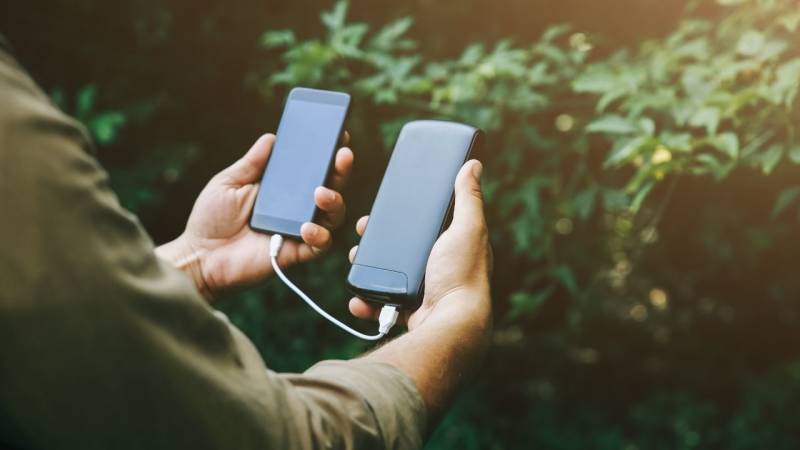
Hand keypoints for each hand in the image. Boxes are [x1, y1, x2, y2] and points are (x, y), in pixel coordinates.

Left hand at [156, 133, 352, 299]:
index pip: (311, 168)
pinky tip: (306, 227)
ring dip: (334, 201)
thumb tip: (272, 138)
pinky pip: (320, 245)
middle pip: (329, 187)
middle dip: (340, 170)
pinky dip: (319, 235)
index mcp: (282, 189)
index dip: (327, 153)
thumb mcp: (229, 183)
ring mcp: (298, 230)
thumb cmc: (211, 220)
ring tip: (321, 192)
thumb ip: (252, 163)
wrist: (200, 257)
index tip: (338, 136)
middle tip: (342, 155)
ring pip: (332, 215)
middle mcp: (295, 207)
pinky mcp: (296, 252)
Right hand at [348, 159, 492, 330]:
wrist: (450, 324)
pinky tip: (358, 297)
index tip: (383, 207)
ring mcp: (425, 291)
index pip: (427, 225)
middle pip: (402, 249)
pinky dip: (367, 302)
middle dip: (377, 241)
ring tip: (354, 260)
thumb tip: (473, 164)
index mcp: (455, 247)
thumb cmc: (463, 275)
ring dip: (368, 269)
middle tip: (362, 232)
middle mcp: (441, 268)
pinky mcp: (410, 312)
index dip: (406, 215)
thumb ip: (468, 198)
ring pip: (388, 275)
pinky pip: (381, 305)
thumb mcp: (467, 228)